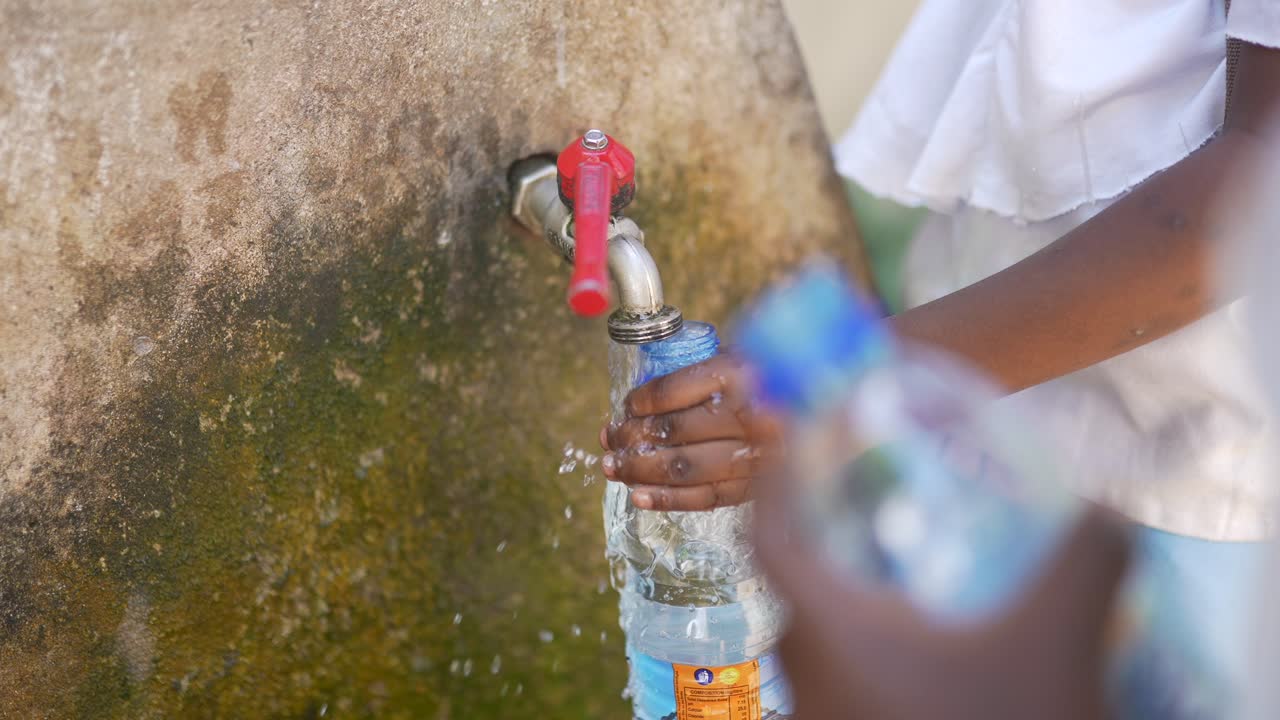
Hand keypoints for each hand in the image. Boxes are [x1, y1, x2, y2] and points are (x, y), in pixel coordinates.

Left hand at [599, 353, 774, 511]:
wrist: (824, 412)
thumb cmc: (774, 379)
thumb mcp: (744, 356)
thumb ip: (702, 370)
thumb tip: (644, 398)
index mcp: (741, 375)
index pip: (674, 390)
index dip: (642, 400)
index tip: (628, 405)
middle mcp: (747, 416)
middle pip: (673, 431)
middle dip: (632, 436)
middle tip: (610, 437)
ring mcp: (752, 456)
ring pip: (682, 467)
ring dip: (639, 469)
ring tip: (612, 466)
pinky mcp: (754, 487)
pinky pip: (703, 498)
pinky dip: (666, 500)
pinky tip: (638, 496)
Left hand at [751, 430, 1132, 719]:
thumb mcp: (1061, 641)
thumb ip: (1086, 559)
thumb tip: (1107, 512)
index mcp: (829, 629)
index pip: (770, 534)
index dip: (779, 479)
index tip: (805, 442)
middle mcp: (809, 676)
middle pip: (798, 586)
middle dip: (834, 539)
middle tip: (885, 508)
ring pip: (824, 643)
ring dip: (857, 603)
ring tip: (921, 581)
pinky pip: (847, 688)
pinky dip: (874, 658)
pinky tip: (937, 660)